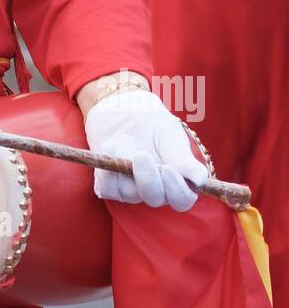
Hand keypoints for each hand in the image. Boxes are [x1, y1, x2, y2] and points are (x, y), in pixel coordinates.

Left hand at [85, 89, 206, 210]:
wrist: (121, 107)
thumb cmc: (151, 122)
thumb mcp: (170, 133)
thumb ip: (183, 157)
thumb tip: (201, 180)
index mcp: (176, 179)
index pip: (182, 200)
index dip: (177, 190)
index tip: (169, 168)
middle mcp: (154, 189)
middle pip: (154, 199)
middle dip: (147, 178)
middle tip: (142, 154)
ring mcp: (130, 189)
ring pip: (128, 194)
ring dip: (124, 164)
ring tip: (125, 138)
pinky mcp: (109, 185)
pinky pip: (107, 189)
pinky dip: (106, 170)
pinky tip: (110, 146)